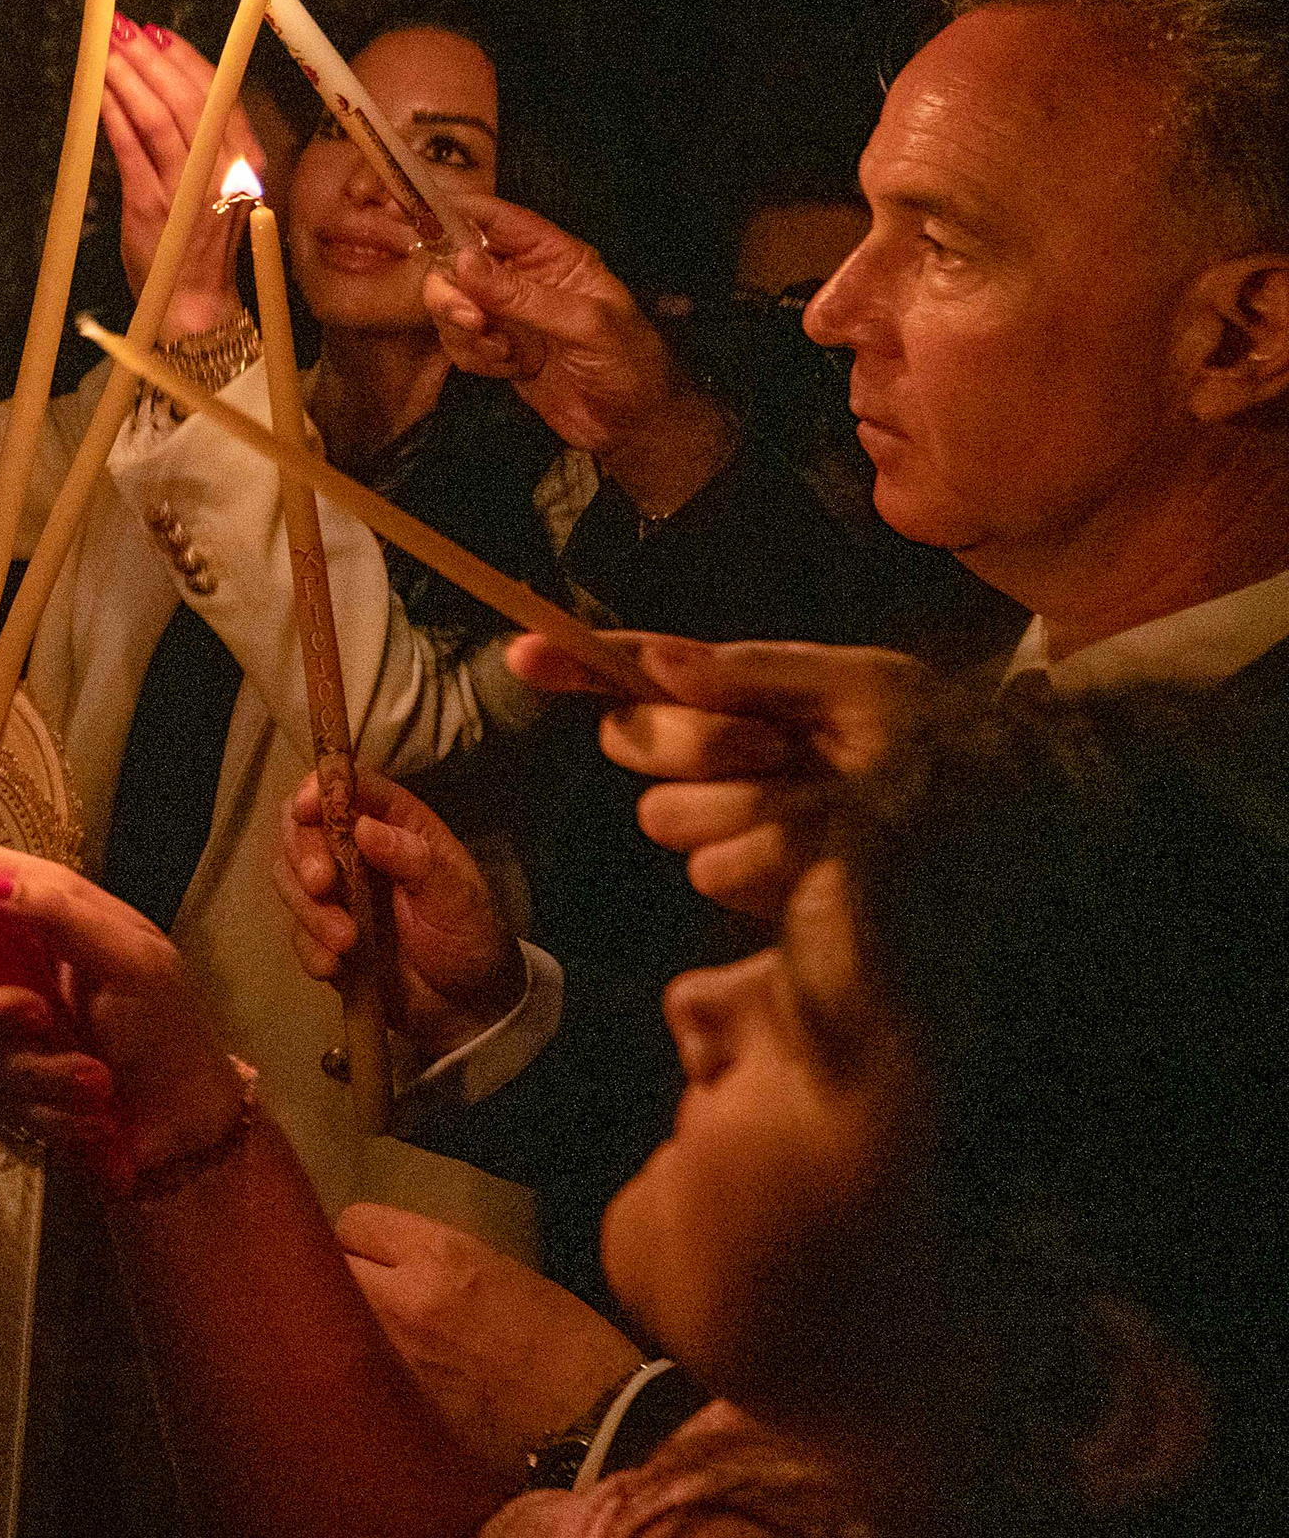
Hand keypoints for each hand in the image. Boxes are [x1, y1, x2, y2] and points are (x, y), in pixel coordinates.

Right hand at [0, 847, 245, 1189]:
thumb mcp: (130, 958)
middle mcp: (4, 960)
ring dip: (40, 1068)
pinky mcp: (2, 1080)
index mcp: (35, 911)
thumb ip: (56, 912)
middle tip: (40, 1018)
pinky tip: (93, 1113)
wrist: (188, 1126)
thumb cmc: (169, 1027)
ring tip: (98, 1082)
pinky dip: (49, 1106)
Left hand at [100, 21, 263, 335]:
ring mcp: (185, 188)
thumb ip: (207, 141)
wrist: (194, 301)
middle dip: (149, 57)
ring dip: (126, 77)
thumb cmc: (201, 240)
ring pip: (155, 117)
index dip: (185, 57)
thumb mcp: (221, 185)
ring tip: (104, 49)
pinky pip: (128, 149)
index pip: (218, 93)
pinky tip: (96, 92)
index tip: (157, 32)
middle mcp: (221, 169)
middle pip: (186, 98)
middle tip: (121, 28)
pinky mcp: (150, 206)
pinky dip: (111, 115)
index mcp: (245, 159)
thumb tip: (171, 86)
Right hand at [277, 765, 521, 1053]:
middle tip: (323, 886)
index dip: (321, 788)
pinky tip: (335, 968)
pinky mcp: (322, 933)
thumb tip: (365, 827)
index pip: (349, 787)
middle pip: (302, 827)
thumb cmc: (470, 936)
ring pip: (290, 877)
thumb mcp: (456, 897)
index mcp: (395, 825)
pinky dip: (310, 947)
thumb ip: (415, 860)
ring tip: (347, 943)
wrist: (467, 1007)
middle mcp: (357, 850)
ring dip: (308, 909)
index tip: (308, 809)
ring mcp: (336, 892)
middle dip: (303, 854)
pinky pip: (296, 931)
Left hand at [334, 1204, 642, 1470]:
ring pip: (327, 1323)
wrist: (601, 1428)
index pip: (355, 1222)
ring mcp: (391, 1357)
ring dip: (338, 1326)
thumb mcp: (506, 1273)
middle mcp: (404, 1298)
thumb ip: (437, 1262)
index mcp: (442, 1256)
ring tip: (363, 1341)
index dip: (363, 1240)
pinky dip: (354, 1375)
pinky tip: (377, 1386)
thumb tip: (389, 1260)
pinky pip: (347, 1376)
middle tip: (362, 1296)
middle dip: (339, 1276)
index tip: (371, 1255)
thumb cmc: (571, 1348)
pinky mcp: (392, 1409)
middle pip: (326, 1266)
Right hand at [424, 200, 733, 513]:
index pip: (497, 219)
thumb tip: (462, 260)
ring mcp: (507, 315)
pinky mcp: (496, 350)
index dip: (454, 210)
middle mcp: (524, 279)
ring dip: (464, 331)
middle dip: (453, 291)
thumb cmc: (628, 364)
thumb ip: (523, 295)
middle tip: (470, 319)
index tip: (409, 211)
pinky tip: (508, 369)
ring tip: (501, 352)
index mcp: (553, 257)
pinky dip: (473, 357)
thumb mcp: (584, 325)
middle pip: (458, 263)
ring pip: (451, 305)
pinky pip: (458, 343)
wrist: (634, 426)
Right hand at [509, 631, 929, 918]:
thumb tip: (663, 663)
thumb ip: (760, 671)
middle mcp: (726, 754)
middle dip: (695, 742)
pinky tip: (824, 861)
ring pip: (668, 815)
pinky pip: (714, 869)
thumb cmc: (949, 744)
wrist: (1015, 828)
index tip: (523, 655)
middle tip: (775, 745)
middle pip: (635, 742)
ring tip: (827, 808)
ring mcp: (735, 819)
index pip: (640, 674)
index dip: (578, 663)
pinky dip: (770, 862)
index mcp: (746, 695)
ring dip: (746, 809)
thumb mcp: (867, 688)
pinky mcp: (752, 881)